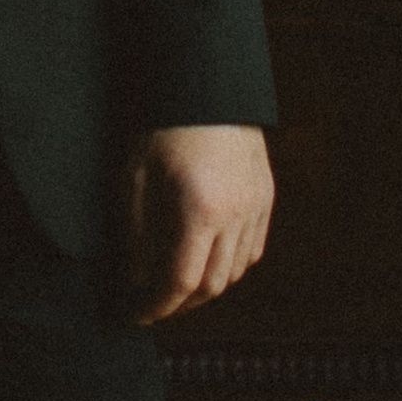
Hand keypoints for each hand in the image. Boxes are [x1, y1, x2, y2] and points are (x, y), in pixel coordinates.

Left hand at [124, 122, 272, 321]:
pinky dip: (231, 264)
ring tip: (181, 283)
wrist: (207, 87)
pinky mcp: (265, 196)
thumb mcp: (136, 177)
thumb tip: (139, 277)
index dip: (158, 305)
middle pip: (212, 285)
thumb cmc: (165, 126)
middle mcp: (234, 214)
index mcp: (199, 209)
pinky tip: (211, 259)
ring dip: (207, 287)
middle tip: (157, 303)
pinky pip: (253, 249)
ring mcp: (255, 206)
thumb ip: (136, 233)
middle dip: (182, 303)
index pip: (181, 281)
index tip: (139, 314)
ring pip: (235, 271)